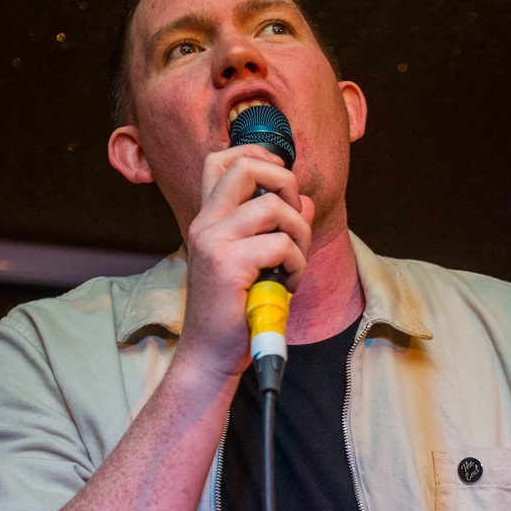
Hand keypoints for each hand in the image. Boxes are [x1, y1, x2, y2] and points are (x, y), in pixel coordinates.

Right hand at [174, 144, 315, 380]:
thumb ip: (277, 227)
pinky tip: (288, 285)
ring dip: (299, 233)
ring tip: (293, 263)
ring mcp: (213, 242)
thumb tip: (305, 202)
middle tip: (294, 220)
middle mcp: (205, 224)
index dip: (257, 156)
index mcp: (207, 218)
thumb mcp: (256, 261)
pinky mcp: (228, 265)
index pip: (222, 160)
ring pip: (273, 207)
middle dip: (286, 183)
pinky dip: (298, 264)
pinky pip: (282, 245)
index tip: (281, 182)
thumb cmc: (235, 310)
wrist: (211, 354)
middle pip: (246, 167)